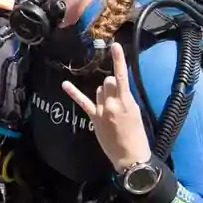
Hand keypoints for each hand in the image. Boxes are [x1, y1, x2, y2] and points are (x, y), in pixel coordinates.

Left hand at [62, 42, 153, 172]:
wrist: (130, 156)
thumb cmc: (137, 136)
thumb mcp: (136, 113)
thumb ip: (126, 98)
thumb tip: (117, 89)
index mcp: (127, 101)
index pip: (121, 76)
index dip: (118, 60)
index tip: (115, 45)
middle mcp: (112, 103)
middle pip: (107, 82)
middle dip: (111, 84)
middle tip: (116, 96)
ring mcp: (102, 111)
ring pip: (98, 89)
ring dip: (102, 92)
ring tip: (110, 106)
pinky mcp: (94, 118)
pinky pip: (83, 102)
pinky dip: (74, 92)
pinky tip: (65, 84)